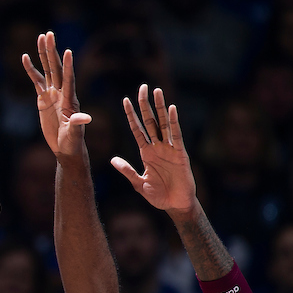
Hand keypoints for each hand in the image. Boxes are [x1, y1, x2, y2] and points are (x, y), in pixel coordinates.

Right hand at [22, 32, 90, 156]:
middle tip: (50, 34)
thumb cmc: (71, 142)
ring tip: (41, 37)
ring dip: (44, 54)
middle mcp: (62, 93)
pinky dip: (31, 69)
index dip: (68, 66)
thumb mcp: (74, 134)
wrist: (65, 147)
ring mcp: (52, 94)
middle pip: (56, 68)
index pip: (68, 79)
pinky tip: (26, 57)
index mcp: (70, 100)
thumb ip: (77, 124)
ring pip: (47, 70)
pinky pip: (36, 80)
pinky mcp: (43, 98)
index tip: (67, 51)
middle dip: (52, 51)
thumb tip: (85, 118)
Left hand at [113, 85, 196, 213]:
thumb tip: (112, 160)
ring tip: (157, 91)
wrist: (176, 205)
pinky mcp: (180, 153)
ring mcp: (169, 149)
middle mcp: (157, 147)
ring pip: (163, 124)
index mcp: (146, 153)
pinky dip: (174, 122)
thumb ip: (127, 171)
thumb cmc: (158, 196)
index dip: (131, 115)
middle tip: (142, 87)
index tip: (125, 100)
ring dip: (160, 107)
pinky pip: (176, 135)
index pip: (137, 129)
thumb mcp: (139, 184)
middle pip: (150, 121)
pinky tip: (171, 109)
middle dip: (145, 105)